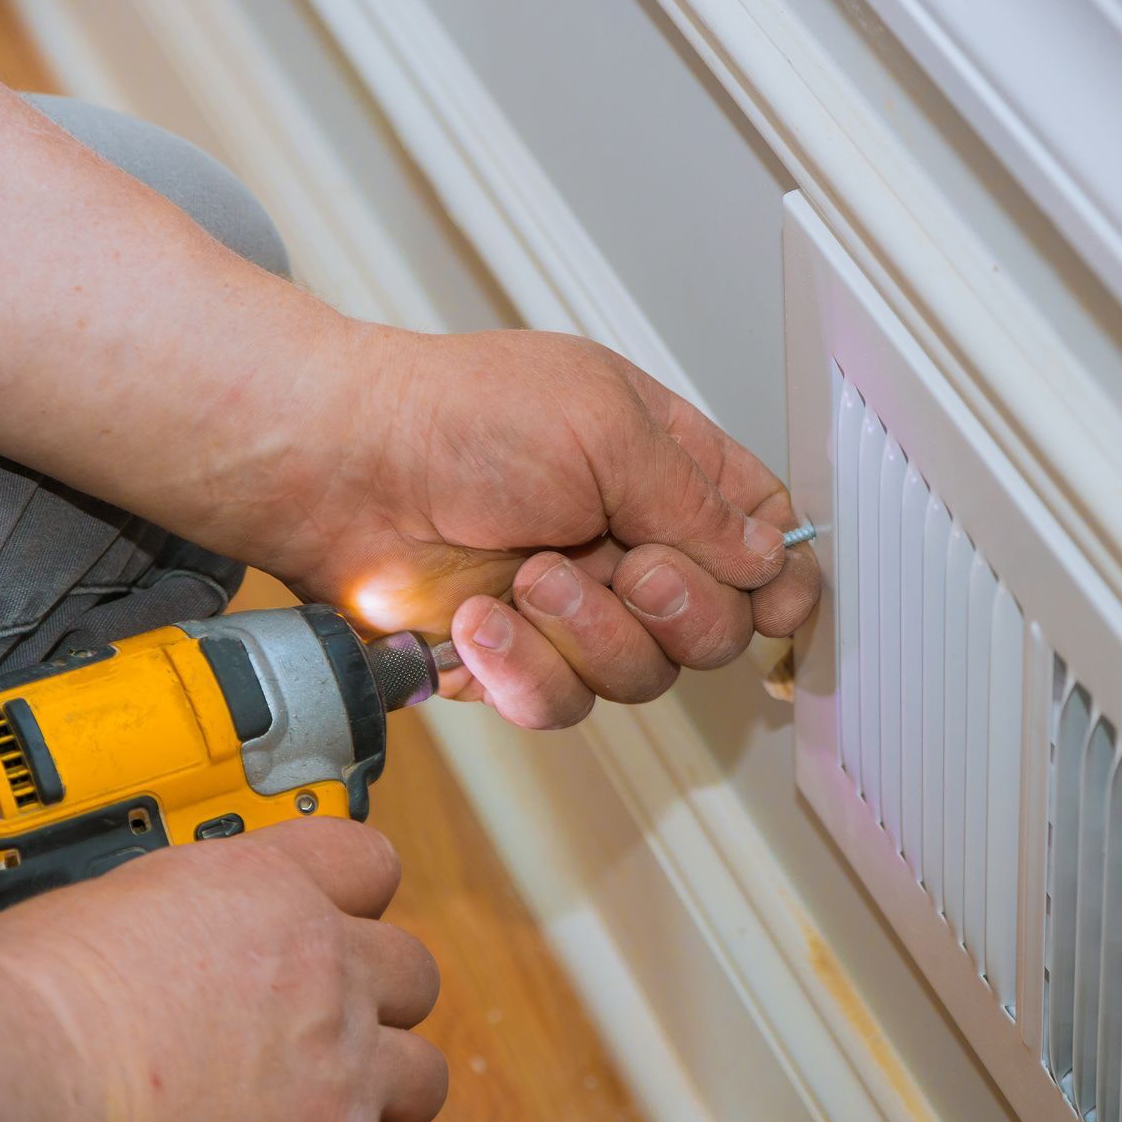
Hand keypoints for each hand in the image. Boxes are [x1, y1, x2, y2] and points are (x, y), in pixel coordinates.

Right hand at [0, 820, 443, 1121]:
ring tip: (330, 1113)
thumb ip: (181, 914)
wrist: (19, 1081)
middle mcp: (320, 962)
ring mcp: (338, 1056)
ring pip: (422, 1073)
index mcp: (265, 887)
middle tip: (328, 1037)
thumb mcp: (113, 905)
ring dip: (383, 1094)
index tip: (342, 925)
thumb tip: (172, 933)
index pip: (369, 863)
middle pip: (412, 974)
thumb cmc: (28, 1003)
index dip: (357, 900)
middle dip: (378, 1006)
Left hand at [250, 326, 819, 729]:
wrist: (338, 466)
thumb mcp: (607, 426)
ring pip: (646, 676)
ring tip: (529, 578)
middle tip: (627, 565)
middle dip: (680, 607)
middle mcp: (632, 543)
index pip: (765, 538)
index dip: (783, 580)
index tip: (780, 603)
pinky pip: (564, 705)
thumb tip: (771, 558)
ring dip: (591, 632)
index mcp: (668, 470)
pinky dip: (526, 671)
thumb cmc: (458, 416)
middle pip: (721, 625)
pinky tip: (482, 624)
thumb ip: (701, 500)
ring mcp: (578, 609)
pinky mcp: (518, 662)